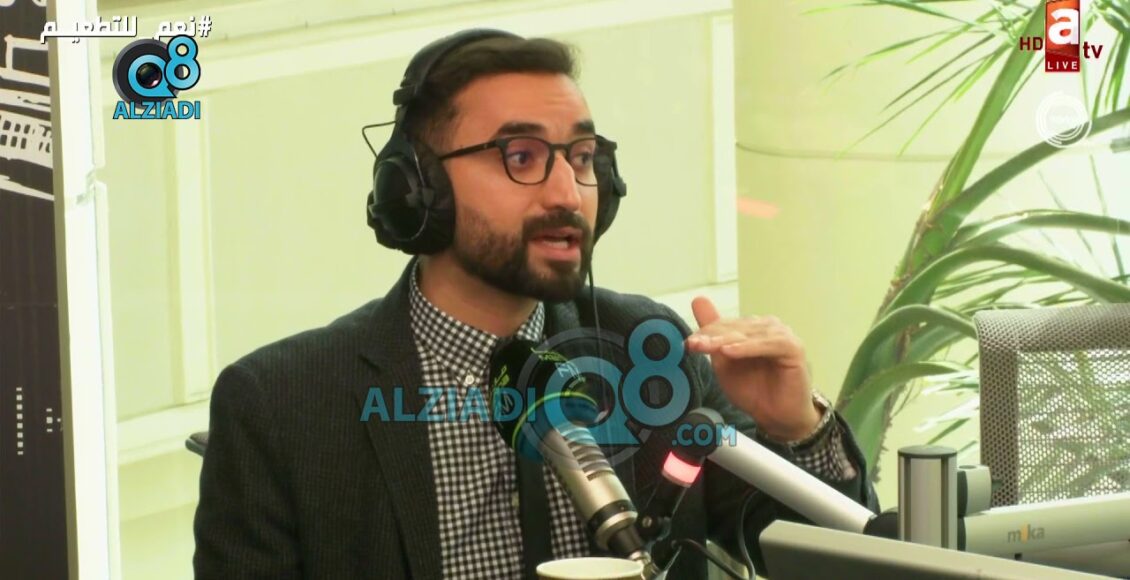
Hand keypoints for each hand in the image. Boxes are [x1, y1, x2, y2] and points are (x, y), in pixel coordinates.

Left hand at [685, 296, 819, 440]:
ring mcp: (781, 335)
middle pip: (734, 328)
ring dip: (725, 341)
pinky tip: (731, 351)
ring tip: (707, 347)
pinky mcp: (793, 347)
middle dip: (711, 336)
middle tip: (692, 344)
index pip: (724, 325)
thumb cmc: (753, 390)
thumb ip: (712, 334)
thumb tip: (697, 299)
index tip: (687, 344)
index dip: (705, 333)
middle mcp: (767, 327)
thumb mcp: (724, 362)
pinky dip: (748, 348)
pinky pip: (768, 344)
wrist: (777, 416)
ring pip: (748, 334)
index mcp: (751, 328)